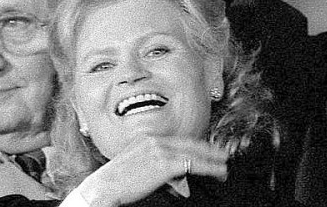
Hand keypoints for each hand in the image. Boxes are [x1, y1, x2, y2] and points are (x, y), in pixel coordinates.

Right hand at [73, 136, 227, 206]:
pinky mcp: (163, 164)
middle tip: (223, 155)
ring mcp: (159, 150)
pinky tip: (218, 172)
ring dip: (212, 160)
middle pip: (189, 143)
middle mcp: (154, 140)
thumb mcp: (138, 171)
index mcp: (147, 138)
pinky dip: (209, 167)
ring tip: (224, 167)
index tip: (207, 151)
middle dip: (208, 150)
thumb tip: (181, 183)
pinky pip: (192, 164)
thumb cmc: (115, 184)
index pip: (178, 140)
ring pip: (194, 153)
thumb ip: (160, 172)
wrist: (102, 188)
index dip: (195, 146)